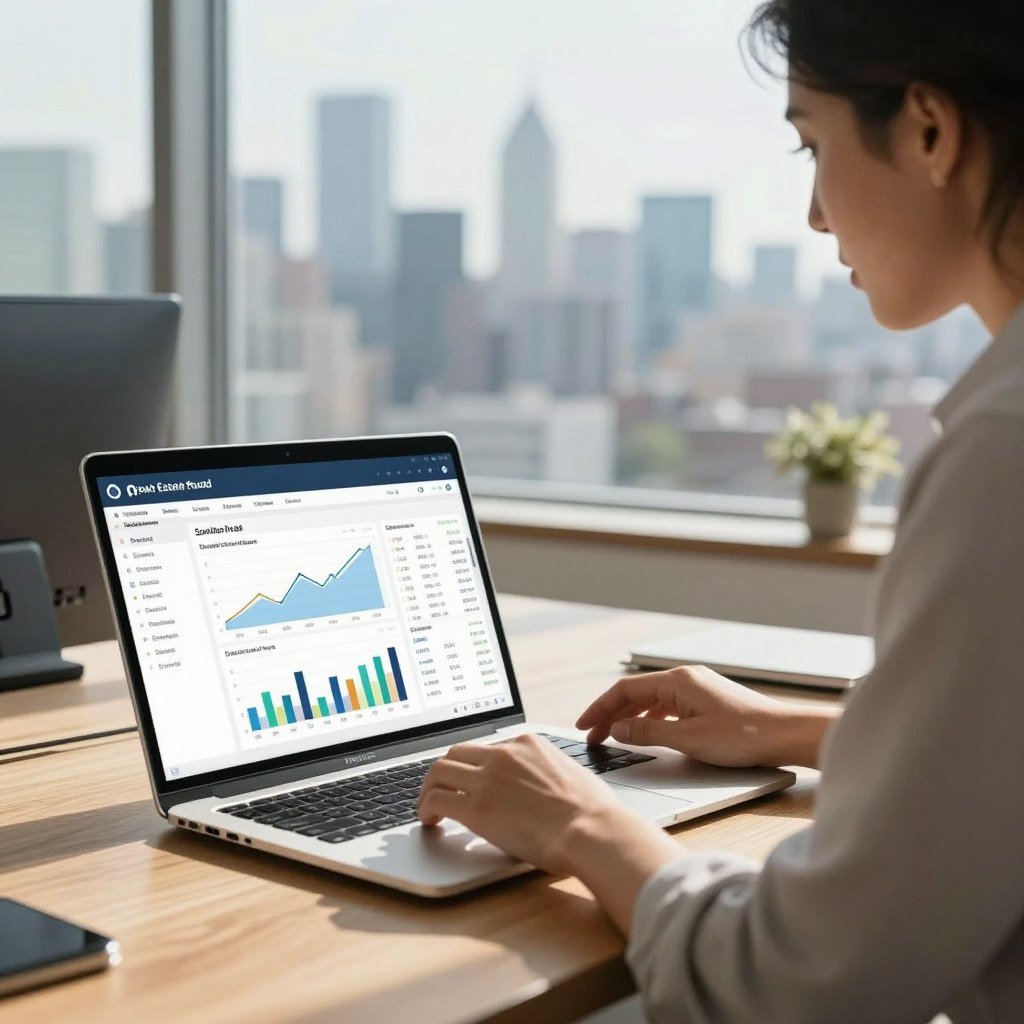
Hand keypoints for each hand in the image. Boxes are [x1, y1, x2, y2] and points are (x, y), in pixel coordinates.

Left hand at [417, 733, 682, 932]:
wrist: (591, 830)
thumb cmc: (592, 811)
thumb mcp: (571, 773)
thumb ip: (549, 772)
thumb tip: (548, 786)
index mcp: (527, 744)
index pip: (486, 748)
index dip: (473, 767)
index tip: (469, 780)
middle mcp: (503, 755)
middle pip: (456, 753)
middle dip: (445, 772)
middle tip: (441, 790)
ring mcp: (487, 779)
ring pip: (439, 772)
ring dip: (429, 789)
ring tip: (429, 807)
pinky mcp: (476, 808)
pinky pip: (437, 800)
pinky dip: (427, 809)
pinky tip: (430, 821)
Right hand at [576, 665, 836, 768]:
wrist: (785, 734)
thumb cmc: (744, 735)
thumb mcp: (688, 739)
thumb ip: (648, 733)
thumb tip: (618, 729)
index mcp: (677, 680)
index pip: (625, 689)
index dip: (600, 708)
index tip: (583, 726)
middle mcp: (684, 678)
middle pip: (636, 693)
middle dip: (610, 713)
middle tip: (592, 735)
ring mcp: (696, 688)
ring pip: (651, 700)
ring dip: (629, 716)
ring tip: (613, 735)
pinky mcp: (706, 700)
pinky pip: (667, 705)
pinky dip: (649, 717)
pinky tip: (647, 732)